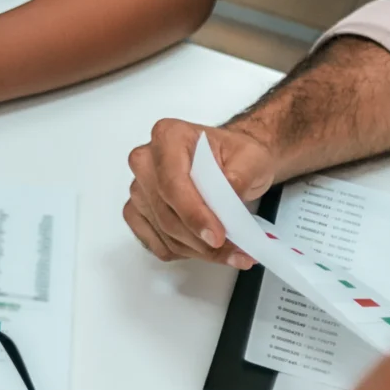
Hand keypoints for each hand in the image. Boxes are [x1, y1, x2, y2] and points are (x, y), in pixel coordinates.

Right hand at [125, 118, 278, 268]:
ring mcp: (139, 189)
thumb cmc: (238, 156)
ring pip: (163, 232)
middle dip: (200, 239)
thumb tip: (227, 201)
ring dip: (197, 250)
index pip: (172, 183)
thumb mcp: (251, 158)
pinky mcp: (138, 212)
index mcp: (168, 137)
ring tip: (231, 252)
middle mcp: (145, 161)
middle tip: (235, 251)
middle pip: (166, 213)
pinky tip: (206, 248)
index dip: (193, 214)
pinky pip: (156, 243)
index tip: (217, 236)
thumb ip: (239, 177)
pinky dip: (184, 252)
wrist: (233, 161)